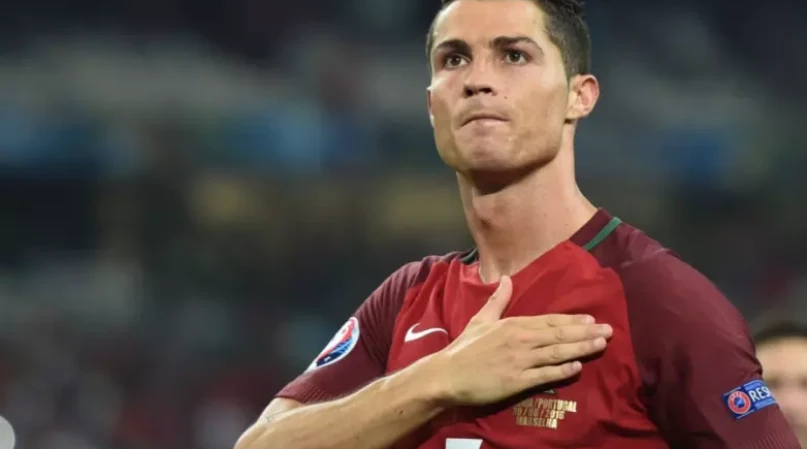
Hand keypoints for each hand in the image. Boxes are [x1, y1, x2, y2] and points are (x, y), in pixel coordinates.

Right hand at [429, 276, 611, 405]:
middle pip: (559, 335)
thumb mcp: (481, 319)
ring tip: (601, 345)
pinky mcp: (516, 381)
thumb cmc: (464, 348)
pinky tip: (577, 368)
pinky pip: (544, 375)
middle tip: (609, 331)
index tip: (592, 319)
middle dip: (585, 333)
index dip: (572, 320)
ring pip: (556, 353)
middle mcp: (520, 340)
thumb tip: (505, 278)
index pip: (549, 320)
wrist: (447, 375)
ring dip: (581, 348)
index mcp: (513, 324)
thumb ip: (497, 300)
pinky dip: (561, 371)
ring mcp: (519, 361)